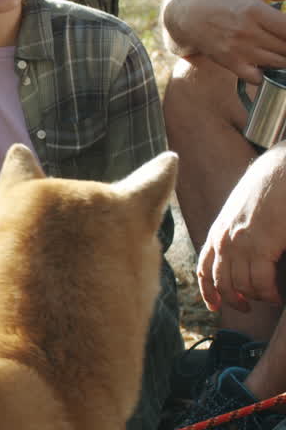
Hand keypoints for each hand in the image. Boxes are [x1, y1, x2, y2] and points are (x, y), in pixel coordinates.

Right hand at [166, 0, 285, 82]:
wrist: (189, 16)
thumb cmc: (226, 1)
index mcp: (255, 11)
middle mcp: (247, 32)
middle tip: (282, 40)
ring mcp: (238, 50)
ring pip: (278, 63)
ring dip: (283, 59)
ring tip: (277, 49)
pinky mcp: (230, 62)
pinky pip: (257, 78)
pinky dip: (264, 74)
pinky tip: (263, 63)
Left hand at [196, 147, 285, 312]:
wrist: (279, 174)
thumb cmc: (263, 192)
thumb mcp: (238, 215)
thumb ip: (232, 234)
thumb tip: (237, 256)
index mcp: (217, 233)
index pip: (204, 269)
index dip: (208, 292)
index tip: (215, 307)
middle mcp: (224, 241)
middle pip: (221, 283)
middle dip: (233, 300)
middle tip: (247, 308)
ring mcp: (241, 245)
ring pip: (242, 286)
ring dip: (255, 297)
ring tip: (268, 297)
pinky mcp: (262, 247)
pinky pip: (261, 283)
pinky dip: (268, 293)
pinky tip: (276, 295)